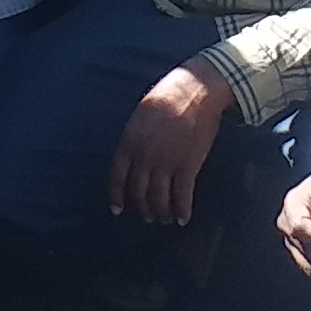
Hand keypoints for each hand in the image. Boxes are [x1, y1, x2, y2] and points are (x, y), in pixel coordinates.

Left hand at [109, 62, 234, 225]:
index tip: (117, 210)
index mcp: (129, 143)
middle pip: (139, 193)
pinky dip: (182, 211)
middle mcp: (144, 157)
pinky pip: (181, 196)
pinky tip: (183, 218)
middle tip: (147, 216)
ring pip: (159, 199)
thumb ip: (134, 138)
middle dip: (142, 209)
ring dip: (161, 213)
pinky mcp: (187, 166)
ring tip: (164, 219)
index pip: (117, 177)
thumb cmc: (167, 96)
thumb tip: (134, 156)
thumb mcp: (140, 115)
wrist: (194, 90)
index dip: (116, 196)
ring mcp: (165, 164)